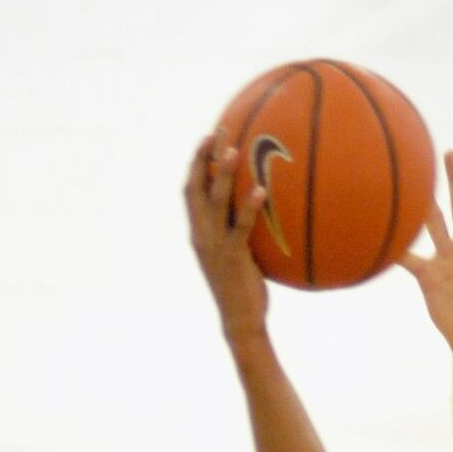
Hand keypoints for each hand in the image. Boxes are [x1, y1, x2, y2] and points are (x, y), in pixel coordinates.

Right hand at [184, 130, 268, 339]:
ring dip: (222, 174)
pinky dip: (249, 207)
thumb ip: (240, 230)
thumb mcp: (237, 254)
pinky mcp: (233, 257)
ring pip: (214, 203)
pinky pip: (240, 226)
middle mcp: (201, 235)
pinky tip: (261, 190)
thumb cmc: (243, 287)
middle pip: (195, 189)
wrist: (240, 320)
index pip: (191, 191)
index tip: (208, 138)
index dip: (196, 163)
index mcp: (199, 233)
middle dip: (203, 158)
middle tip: (217, 132)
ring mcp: (215, 246)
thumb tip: (260, 207)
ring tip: (233, 150)